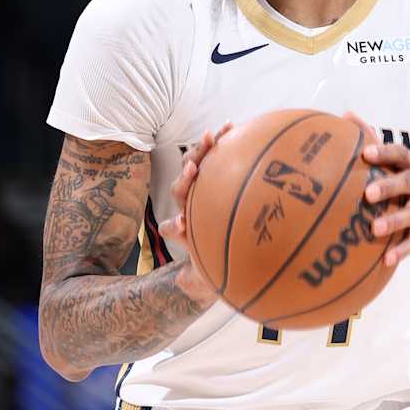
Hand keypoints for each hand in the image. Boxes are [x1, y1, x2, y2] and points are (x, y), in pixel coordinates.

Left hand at [158, 122, 231, 301]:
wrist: (225, 249)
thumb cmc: (215, 264)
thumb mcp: (206, 277)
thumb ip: (197, 281)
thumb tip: (185, 283)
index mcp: (187, 229)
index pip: (174, 226)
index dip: (175, 225)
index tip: (183, 223)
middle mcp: (191, 204)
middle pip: (184, 186)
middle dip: (187, 174)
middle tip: (194, 166)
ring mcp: (204, 187)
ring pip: (199, 165)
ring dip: (204, 150)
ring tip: (216, 133)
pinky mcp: (219, 175)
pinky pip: (221, 156)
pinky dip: (226, 142)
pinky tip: (235, 127)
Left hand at [348, 112, 409, 268]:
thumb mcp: (400, 163)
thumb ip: (373, 140)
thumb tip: (346, 115)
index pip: (401, 154)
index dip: (385, 153)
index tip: (366, 152)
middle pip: (408, 182)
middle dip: (389, 187)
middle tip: (368, 194)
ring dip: (394, 222)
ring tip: (375, 229)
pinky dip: (403, 250)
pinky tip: (387, 259)